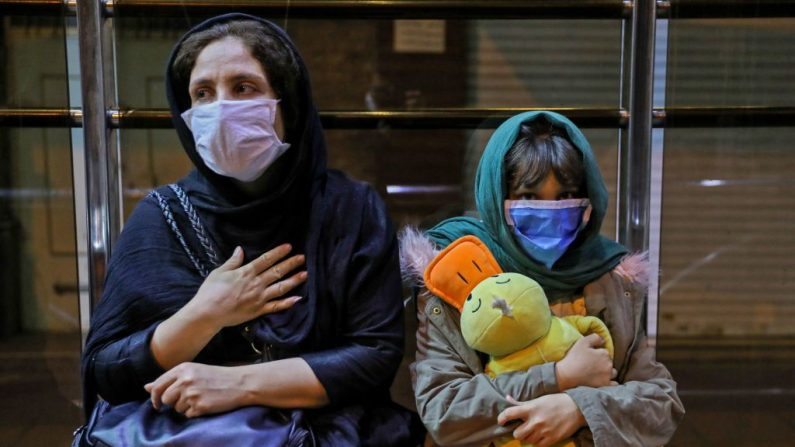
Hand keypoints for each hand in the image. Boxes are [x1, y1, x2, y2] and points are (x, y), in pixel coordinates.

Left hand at [144, 363, 248, 416]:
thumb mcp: (192, 371)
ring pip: (176, 408)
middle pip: (165, 399)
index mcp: (182, 369)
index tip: (157, 403)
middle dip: (172, 402)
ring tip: (200, 398)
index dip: (154, 397)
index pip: (157, 385)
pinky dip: (195, 412)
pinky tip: (206, 403)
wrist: (239, 383)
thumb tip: (146, 387)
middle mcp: (185, 380)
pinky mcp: (199, 406)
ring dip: (185, 407)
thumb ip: (170, 379)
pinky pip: (188, 415)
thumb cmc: (216, 376)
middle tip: (187, 399)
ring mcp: (192, 394)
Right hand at [187, 244, 306, 328]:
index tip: (289, 246)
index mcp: (246, 273)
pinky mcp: (258, 310)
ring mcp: (259, 298)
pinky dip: (287, 303)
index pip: (266, 259)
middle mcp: (256, 284)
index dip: (278, 252)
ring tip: (305, 274)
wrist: (208, 313)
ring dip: (294, 280)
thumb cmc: (210, 291)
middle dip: (291, 263)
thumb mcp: (219, 272)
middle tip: (302, 257)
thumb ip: (232, 261)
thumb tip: (240, 249)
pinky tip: (298, 298)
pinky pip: (276, 306)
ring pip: (281, 287)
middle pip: (277, 271)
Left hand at [497, 394, 585, 445]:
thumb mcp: (538, 399)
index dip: (502, 418)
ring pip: (527, 441)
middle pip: (517, 434)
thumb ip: (521, 403)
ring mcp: (544, 431)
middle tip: (522, 428)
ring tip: (534, 431)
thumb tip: (507, 398)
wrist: (576, 408)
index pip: (509, 413)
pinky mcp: (552, 439)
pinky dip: (537, 442)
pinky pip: (538, 445)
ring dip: (528, 437)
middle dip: (518, 432)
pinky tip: (541, 436)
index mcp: (531, 408)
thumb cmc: (556, 401)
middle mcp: (536, 421)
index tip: (501, 421)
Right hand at [555, 333, 616, 389]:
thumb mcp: (582, 342)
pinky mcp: (605, 385)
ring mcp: (608, 376)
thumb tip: (602, 340)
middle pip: (609, 362)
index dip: (597, 353)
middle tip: (591, 364)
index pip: (605, 352)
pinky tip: (604, 380)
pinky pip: (614, 384)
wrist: (568, 375)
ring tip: (597, 372)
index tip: (589, 356)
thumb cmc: (575, 358)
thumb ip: (595, 337)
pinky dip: (611, 382)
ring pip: (613, 372)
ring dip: (608, 371)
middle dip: (603, 362)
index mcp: (604, 353)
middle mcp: (609, 365)